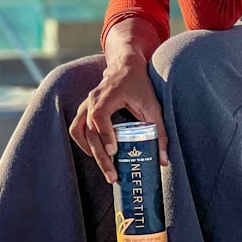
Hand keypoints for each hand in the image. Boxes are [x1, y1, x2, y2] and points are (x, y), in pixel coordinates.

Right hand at [68, 54, 169, 182]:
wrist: (126, 65)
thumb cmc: (140, 84)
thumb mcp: (153, 106)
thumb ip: (160, 132)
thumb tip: (164, 162)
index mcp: (108, 95)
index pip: (99, 116)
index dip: (104, 134)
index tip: (114, 151)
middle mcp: (93, 99)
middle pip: (89, 130)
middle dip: (100, 155)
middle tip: (112, 176)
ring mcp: (86, 103)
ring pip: (79, 130)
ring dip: (90, 150)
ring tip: (105, 168)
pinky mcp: (85, 108)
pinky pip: (77, 127)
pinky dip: (83, 142)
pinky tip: (95, 154)